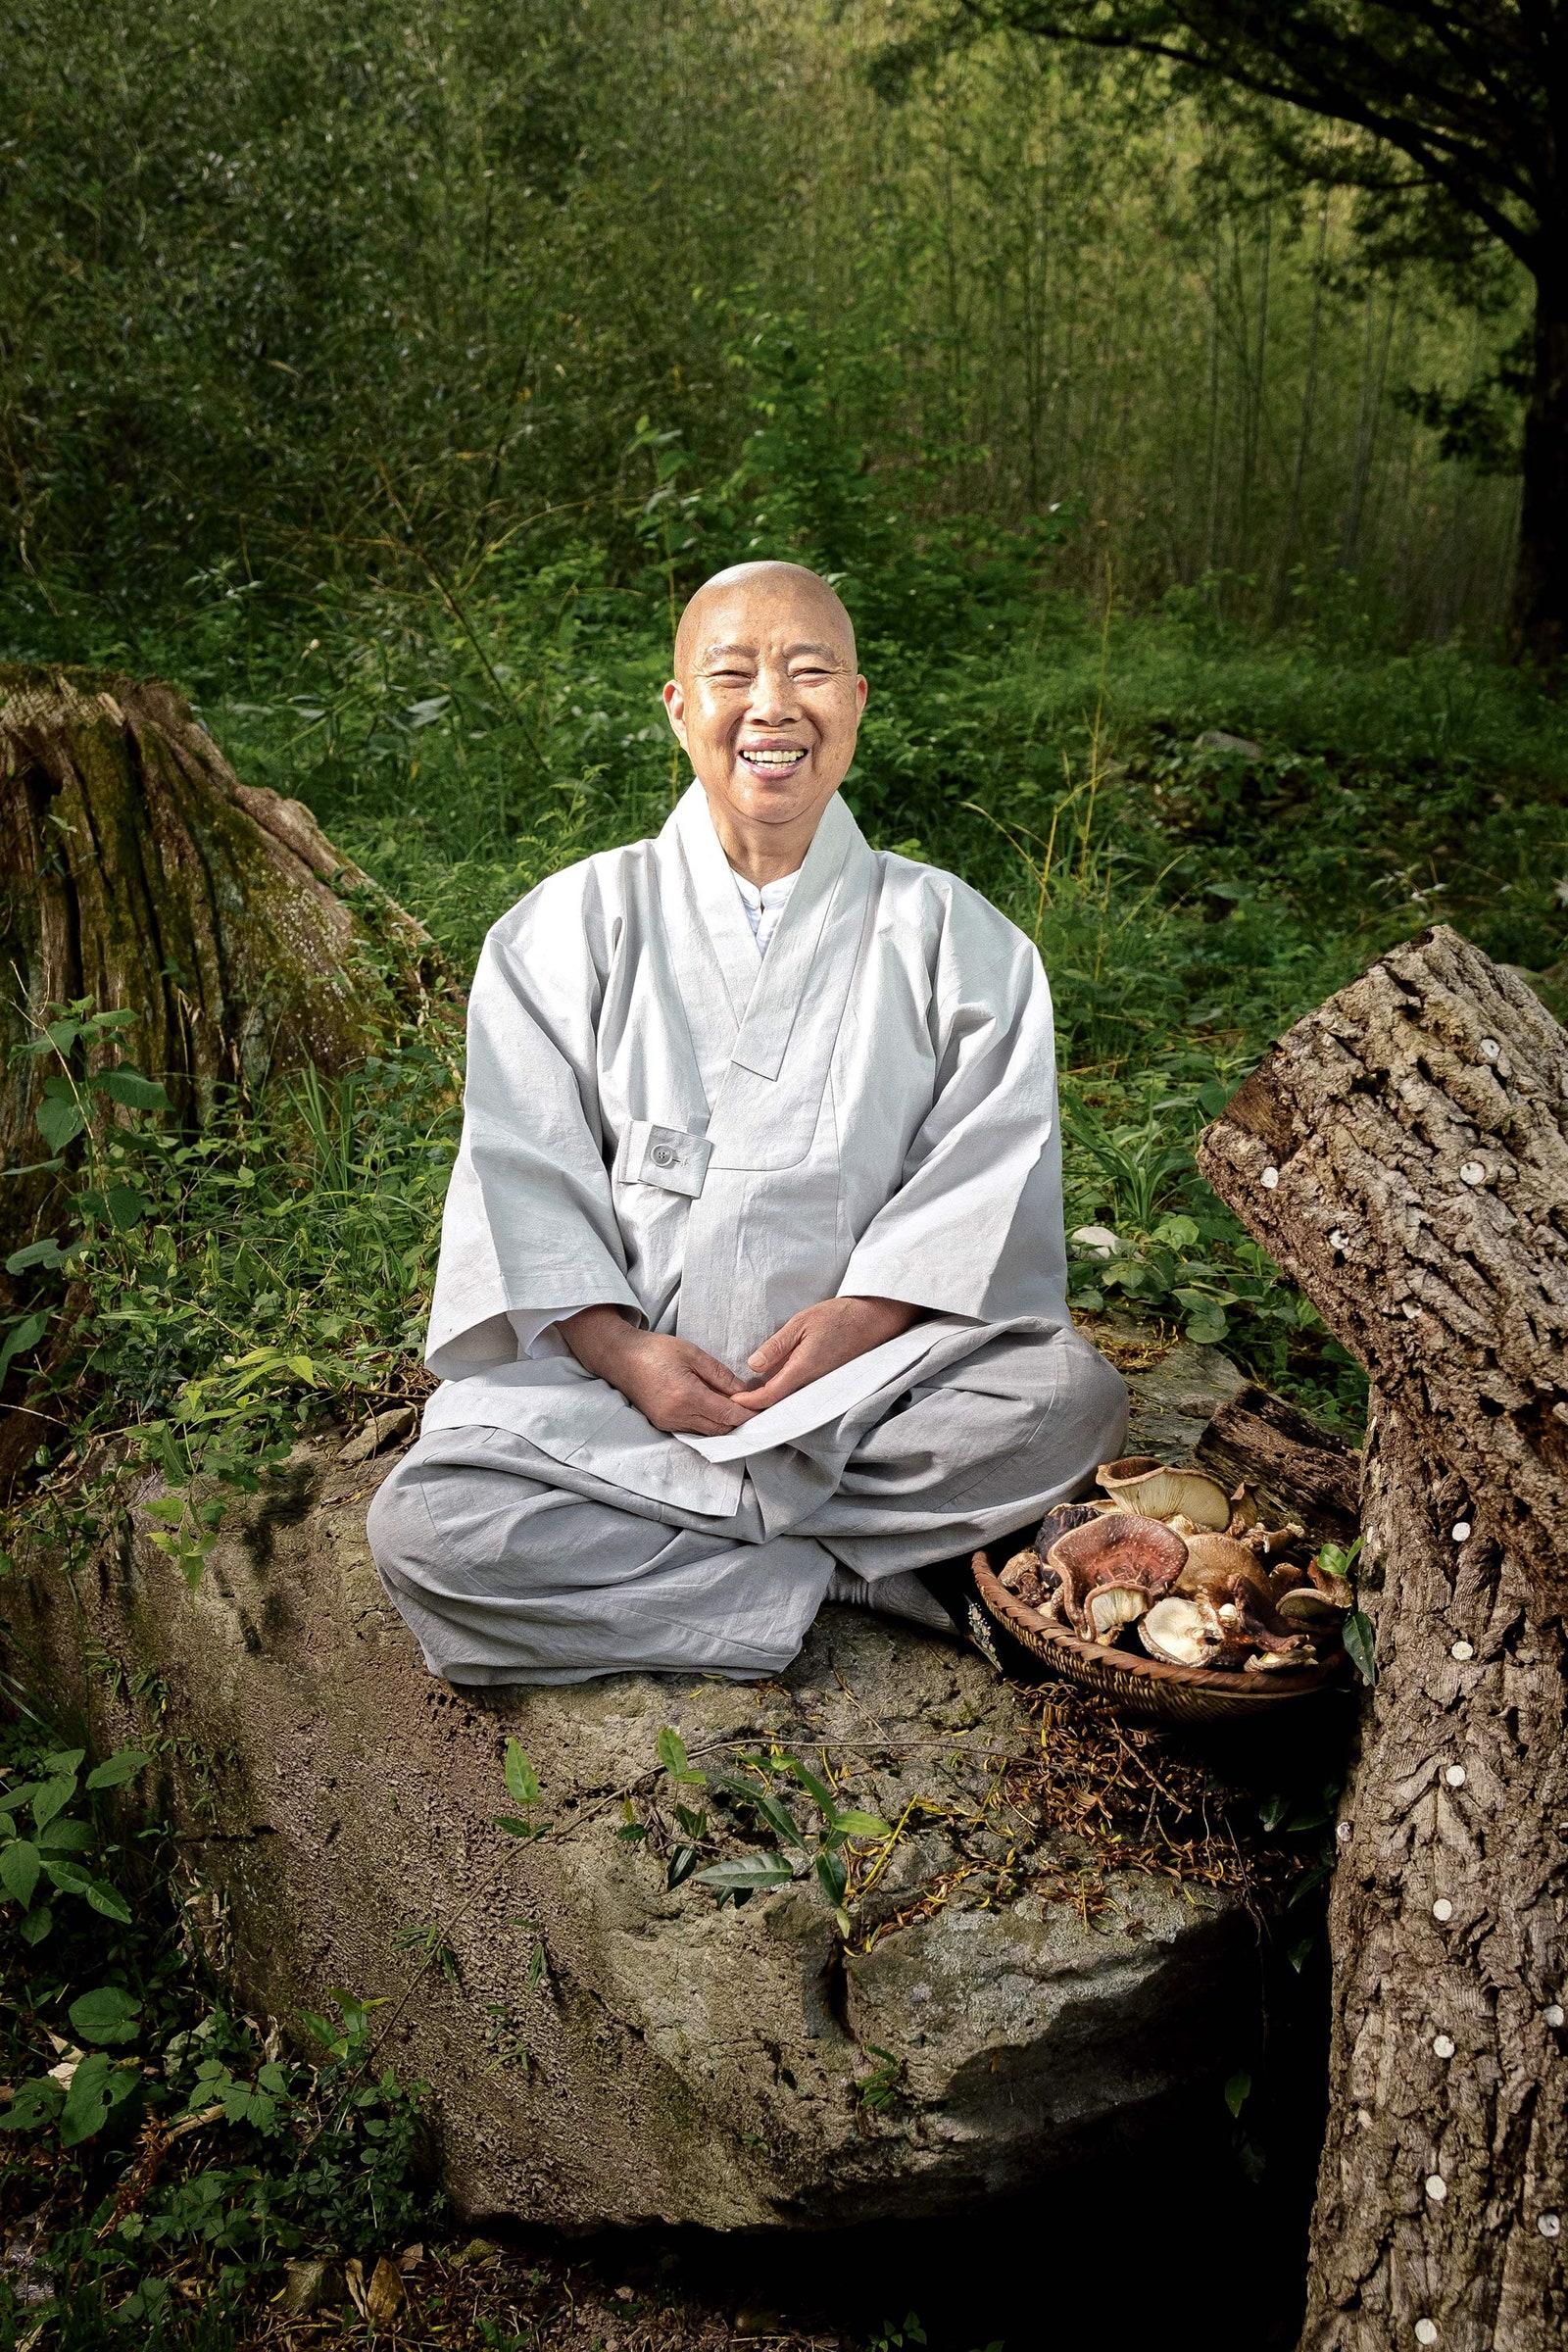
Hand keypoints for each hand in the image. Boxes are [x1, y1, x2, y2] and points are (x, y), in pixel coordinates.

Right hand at [560, 1306, 760, 1436]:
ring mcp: (669, 1423)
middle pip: (721, 1429)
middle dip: (740, 1421)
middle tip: (755, 1408)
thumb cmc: (656, 1350)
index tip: (765, 1409)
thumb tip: (745, 1392)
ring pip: (708, 1432)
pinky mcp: (663, 1424)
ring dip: (724, 1423)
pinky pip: (694, 1430)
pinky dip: (709, 1423)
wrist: (620, 1357)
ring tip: (738, 1407)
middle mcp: (677, 1415)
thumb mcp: (692, 1353)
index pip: (727, 1414)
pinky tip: (716, 1409)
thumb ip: (720, 1375)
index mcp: (686, 1395)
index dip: (748, 1414)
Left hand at [739, 1295, 924, 1412]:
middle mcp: (812, 1384)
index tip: (733, 1401)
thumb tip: (753, 1365)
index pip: (770, 1396)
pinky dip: (785, 1393)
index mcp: (802, 1369)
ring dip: (770, 1400)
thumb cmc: (838, 1317)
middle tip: (735, 1401)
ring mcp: (821, 1386)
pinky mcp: (827, 1383)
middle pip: (778, 1403)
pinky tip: (773, 1385)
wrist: (875, 1320)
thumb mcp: (801, 1323)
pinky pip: (802, 1393)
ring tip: (749, 1395)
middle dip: (757, 1405)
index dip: (749, 1402)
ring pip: (790, 1399)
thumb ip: (777, 1346)